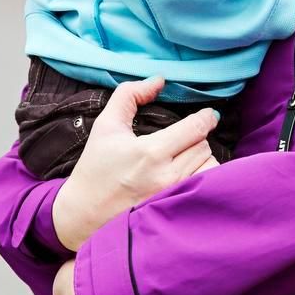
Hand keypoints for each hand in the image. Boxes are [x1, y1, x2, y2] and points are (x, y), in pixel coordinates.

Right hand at [52, 75, 220, 250]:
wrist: (84, 214)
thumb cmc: (96, 168)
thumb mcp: (106, 125)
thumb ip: (129, 95)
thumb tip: (159, 80)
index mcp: (150, 152)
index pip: (196, 128)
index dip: (206, 118)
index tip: (208, 115)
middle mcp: (167, 176)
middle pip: (204, 145)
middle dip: (197, 137)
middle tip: (183, 138)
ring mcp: (174, 196)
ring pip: (210, 166)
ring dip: (202, 157)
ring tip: (185, 156)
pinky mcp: (177, 210)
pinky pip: (207, 187)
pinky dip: (204, 177)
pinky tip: (189, 175)